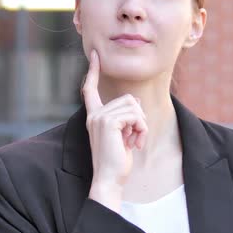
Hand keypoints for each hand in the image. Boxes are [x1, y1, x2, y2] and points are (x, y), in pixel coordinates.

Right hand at [83, 49, 147, 210]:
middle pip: (128, 99)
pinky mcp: (108, 122)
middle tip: (135, 137)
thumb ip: (126, 117)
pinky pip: (135, 115)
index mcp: (94, 115)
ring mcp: (100, 117)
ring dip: (141, 124)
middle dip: (139, 118)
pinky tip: (135, 143)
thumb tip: (136, 101)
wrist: (109, 178)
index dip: (93, 71)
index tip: (95, 55)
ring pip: (134, 106)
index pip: (91, 88)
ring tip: (135, 141)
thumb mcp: (123, 134)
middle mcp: (94, 114)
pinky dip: (141, 128)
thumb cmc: (116, 159)